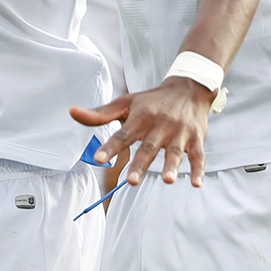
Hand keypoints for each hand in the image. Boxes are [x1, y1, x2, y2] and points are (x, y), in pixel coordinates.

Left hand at [71, 76, 212, 186]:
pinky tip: (195, 183)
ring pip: (175, 152)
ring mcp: (179, 133)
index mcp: (141, 117)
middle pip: (149, 147)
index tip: (98, 159)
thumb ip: (100, 113)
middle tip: (131, 180)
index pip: (123, 134)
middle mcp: (160, 125)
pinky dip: (198, 169)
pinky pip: (198, 155)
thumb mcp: (126, 102)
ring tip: (167, 180)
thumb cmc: (152, 100)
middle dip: (141, 164)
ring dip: (171, 166)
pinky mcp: (196, 139)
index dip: (110, 147)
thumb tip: (72, 112)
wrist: (189, 87)